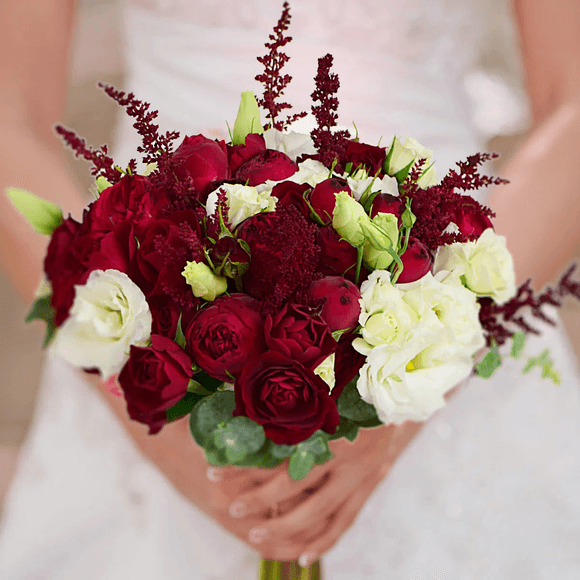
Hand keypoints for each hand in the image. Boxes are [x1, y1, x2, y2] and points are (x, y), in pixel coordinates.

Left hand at [92, 371, 466, 563]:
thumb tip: (250, 381)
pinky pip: (346, 522)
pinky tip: (299, 554)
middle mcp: (350, 455)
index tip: (214, 469)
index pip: (282, 453)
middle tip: (229, 507)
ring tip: (254, 535)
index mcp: (337, 425)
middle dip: (259, 501)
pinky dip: (322, 541)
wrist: (416, 385)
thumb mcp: (333, 371)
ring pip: (320, 514)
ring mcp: (363, 476)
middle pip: (297, 490)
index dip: (246, 465)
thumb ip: (299, 382)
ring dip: (285, 528)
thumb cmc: (367, 372)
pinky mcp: (371, 486)